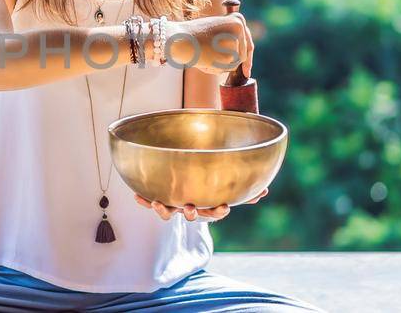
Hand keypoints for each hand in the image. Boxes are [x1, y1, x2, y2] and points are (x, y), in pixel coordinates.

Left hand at [133, 188, 268, 222]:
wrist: (192, 187)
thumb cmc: (215, 186)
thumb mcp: (229, 186)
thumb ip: (246, 190)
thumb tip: (264, 191)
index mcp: (209, 207)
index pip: (217, 212)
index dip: (220, 210)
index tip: (225, 206)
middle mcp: (193, 208)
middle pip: (193, 214)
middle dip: (192, 212)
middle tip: (191, 207)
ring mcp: (177, 206)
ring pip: (170, 213)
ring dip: (164, 210)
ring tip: (159, 203)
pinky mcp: (162, 201)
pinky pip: (152, 202)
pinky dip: (145, 200)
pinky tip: (136, 196)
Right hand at [168, 14, 253, 75]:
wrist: (179, 39)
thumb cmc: (193, 35)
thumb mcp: (215, 30)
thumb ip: (229, 38)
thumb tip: (242, 57)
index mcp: (237, 19)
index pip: (247, 41)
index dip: (248, 55)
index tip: (247, 70)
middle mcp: (239, 28)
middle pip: (243, 54)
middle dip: (232, 62)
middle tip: (222, 65)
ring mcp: (236, 41)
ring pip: (235, 63)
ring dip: (221, 65)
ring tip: (205, 56)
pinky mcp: (230, 54)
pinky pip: (227, 69)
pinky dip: (216, 69)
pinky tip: (205, 60)